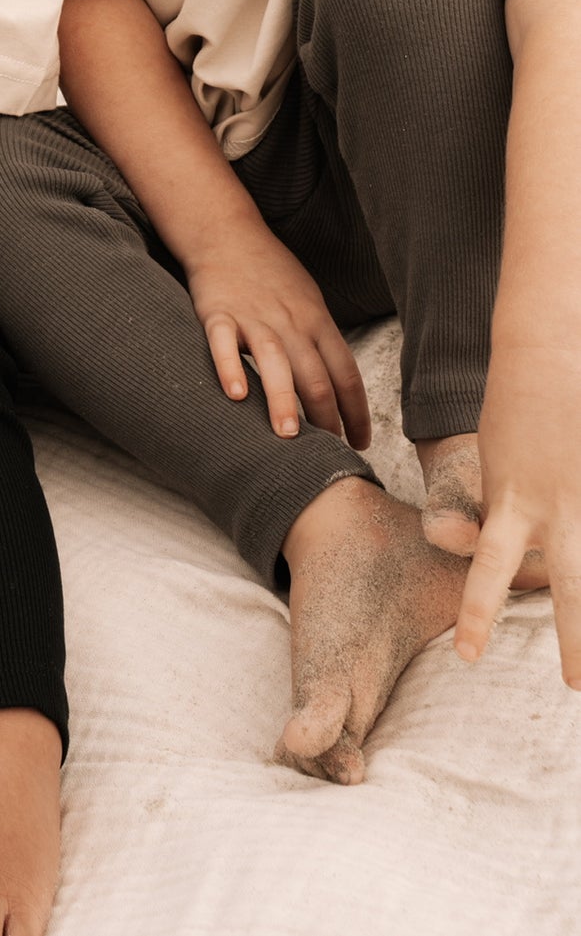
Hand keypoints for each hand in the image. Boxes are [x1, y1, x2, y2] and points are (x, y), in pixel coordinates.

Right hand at [185, 224, 370, 445]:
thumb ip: (320, 341)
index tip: (360, 442)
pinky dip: (230, 367)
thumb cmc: (270, 271)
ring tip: (287, 436)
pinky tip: (236, 394)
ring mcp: (253, 316)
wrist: (227, 233)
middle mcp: (289, 321)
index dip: (356, 411)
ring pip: (275, 361)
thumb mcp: (308, 301)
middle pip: (315, 373)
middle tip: (328, 454)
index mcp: (316, 320)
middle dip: (325, 418)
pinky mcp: (217, 313)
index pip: (345, 372)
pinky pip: (223, 343)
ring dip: (283, 400)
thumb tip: (339, 389)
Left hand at [455, 343, 580, 684]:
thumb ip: (508, 512)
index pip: (490, 570)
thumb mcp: (498, 464)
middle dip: (576, 642)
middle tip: (573, 687)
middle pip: (568, 587)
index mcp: (511, 503)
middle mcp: (555, 508)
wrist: (540, 351)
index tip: (468, 656)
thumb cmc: (513, 409)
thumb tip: (505, 552)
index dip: (479, 614)